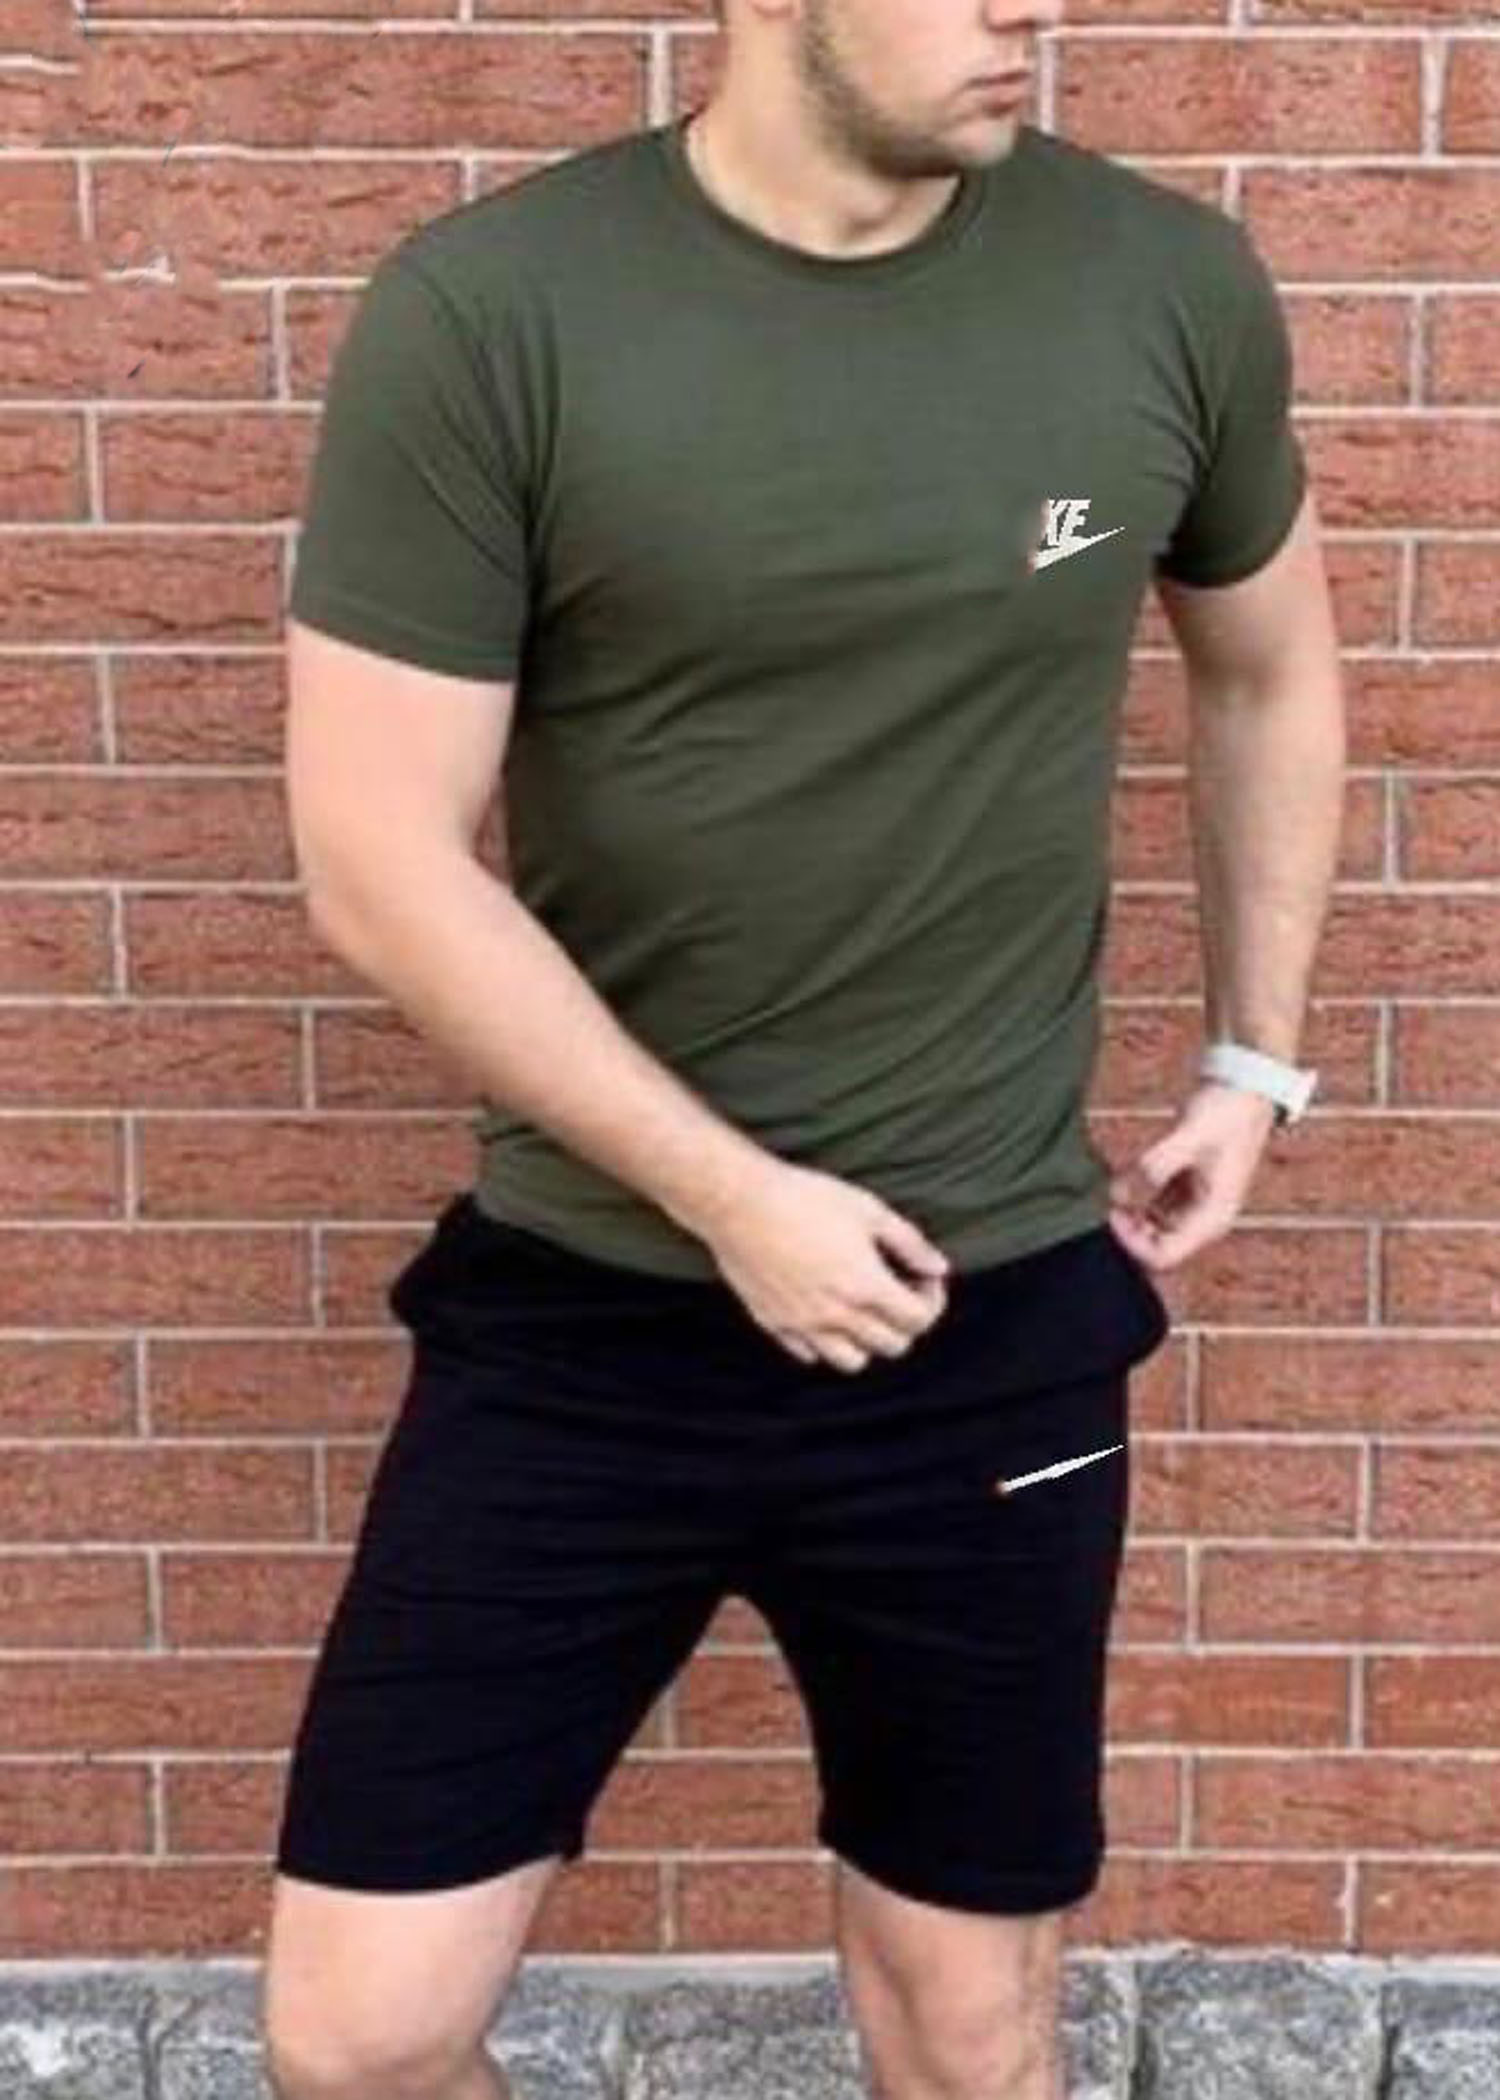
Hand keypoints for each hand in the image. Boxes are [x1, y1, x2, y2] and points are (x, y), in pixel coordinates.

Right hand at [701, 1158, 951, 1372]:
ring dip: (867, 1340)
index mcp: (866, 1286)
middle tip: (897, 1292)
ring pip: (852, 1362)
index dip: (931, 1300)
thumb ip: (910, 1243)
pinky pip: (809, 1353)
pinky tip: (824, 1310)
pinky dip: (825, 1342)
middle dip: (905, 1321)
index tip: (921, 1278)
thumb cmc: (805, 1197)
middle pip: (893, 1345)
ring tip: (861, 1309)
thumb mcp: (868, 1210)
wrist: (738, 1201)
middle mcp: (837, 1315)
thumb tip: (939, 1268)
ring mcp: (803, 1324)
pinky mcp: (773, 1323)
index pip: (919, 1320)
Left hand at [1108, 1080, 1278, 1273]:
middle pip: (1154, 1247)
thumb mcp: (1189, 1137)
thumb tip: (1117, 1195)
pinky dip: (1135, 1196)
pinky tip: (1122, 1174)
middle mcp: (1204, 1219)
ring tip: (1112, 1183)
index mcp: (1212, 1218)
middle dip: (1127, 1229)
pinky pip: (1152, 1205)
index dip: (1131, 1242)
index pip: (1163, 1256)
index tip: (1111, 1211)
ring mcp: (1194, 1205)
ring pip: (1150, 1228)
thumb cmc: (1225, 1113)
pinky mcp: (1184, 1189)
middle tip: (1105, 1197)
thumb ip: (1154, 1166)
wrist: (1246, 1088)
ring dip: (1129, 1213)